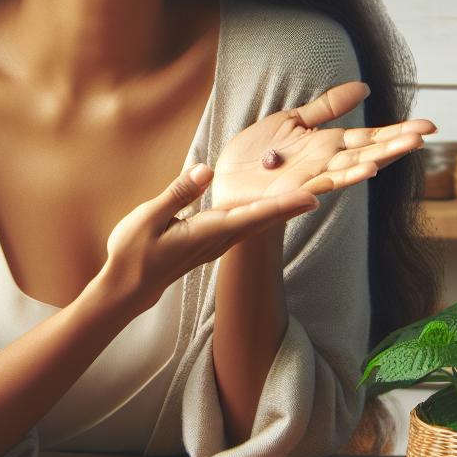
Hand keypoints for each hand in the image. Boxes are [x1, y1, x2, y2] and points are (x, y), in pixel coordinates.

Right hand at [99, 164, 319, 312]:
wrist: (127, 288)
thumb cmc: (133, 253)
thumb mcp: (148, 217)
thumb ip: (179, 193)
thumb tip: (206, 169)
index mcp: (208, 232)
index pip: (253, 215)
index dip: (283, 204)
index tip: (313, 196)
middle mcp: (220, 240)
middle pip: (265, 218)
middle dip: (295, 203)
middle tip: (329, 186)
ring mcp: (217, 244)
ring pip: (258, 222)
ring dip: (284, 207)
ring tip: (311, 190)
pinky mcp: (212, 242)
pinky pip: (246, 225)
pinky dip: (265, 212)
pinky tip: (274, 203)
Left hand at [210, 81, 436, 209]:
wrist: (227, 181)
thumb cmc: (257, 153)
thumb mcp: (292, 120)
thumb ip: (326, 108)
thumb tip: (364, 87)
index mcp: (327, 144)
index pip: (370, 136)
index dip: (397, 131)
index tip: (429, 125)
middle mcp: (325, 162)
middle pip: (367, 152)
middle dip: (395, 144)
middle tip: (424, 135)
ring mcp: (312, 178)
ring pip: (351, 168)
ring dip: (377, 160)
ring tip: (403, 150)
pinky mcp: (293, 192)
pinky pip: (323, 184)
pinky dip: (345, 177)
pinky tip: (365, 170)